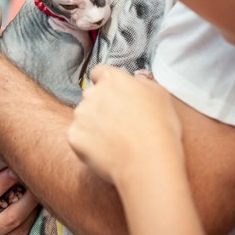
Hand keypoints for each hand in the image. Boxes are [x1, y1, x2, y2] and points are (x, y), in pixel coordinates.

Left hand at [69, 65, 183, 183]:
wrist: (148, 162)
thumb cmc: (159, 128)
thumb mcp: (160, 94)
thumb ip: (142, 82)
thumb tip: (135, 80)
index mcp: (112, 79)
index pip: (99, 72)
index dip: (107, 83)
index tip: (115, 95)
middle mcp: (92, 93)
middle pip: (92, 95)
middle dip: (101, 105)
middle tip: (120, 122)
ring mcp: (80, 115)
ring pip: (84, 116)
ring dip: (94, 124)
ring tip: (115, 140)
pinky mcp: (74, 136)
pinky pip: (79, 137)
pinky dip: (89, 143)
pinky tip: (107, 151)